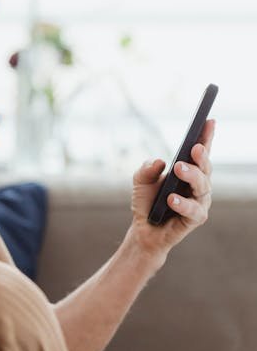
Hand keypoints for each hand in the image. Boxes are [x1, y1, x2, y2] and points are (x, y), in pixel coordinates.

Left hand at [129, 118, 214, 259]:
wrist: (143, 230)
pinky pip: (193, 210)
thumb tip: (159, 161)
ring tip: (179, 169)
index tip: (209, 120)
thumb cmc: (147, 202)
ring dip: (192, 176)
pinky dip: (183, 204)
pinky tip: (172, 199)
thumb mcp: (141, 180)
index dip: (206, 136)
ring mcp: (199, 201)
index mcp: (189, 170)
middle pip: (205, 168)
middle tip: (193, 147)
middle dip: (201, 156)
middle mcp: (199, 184)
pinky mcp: (195, 219)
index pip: (200, 151)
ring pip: (202, 186)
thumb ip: (146, 168)